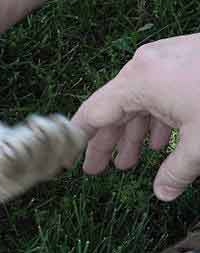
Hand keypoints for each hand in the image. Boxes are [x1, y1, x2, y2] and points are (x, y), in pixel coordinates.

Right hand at [71, 34, 199, 200]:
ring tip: (130, 162)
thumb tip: (162, 193)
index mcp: (137, 82)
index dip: (79, 138)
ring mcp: (164, 60)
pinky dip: (156, 118)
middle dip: (108, 144)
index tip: (69, 156)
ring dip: (133, 134)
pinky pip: (158, 91)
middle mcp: (143, 67)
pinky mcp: (184, 59)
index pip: (93, 113)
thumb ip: (177, 170)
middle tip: (98, 171)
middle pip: (113, 110)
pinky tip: (162, 141)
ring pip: (137, 102)